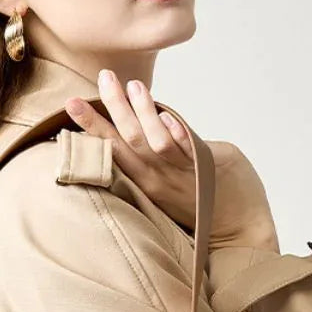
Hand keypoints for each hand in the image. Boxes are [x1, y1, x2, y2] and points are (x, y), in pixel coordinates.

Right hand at [64, 68, 279, 252]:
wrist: (240, 233)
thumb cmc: (205, 205)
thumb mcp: (171, 181)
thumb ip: (160, 153)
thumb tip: (153, 119)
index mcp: (145, 182)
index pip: (111, 151)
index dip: (92, 128)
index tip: (71, 104)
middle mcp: (158, 181)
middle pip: (128, 143)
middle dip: (111, 111)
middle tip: (102, 78)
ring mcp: (182, 176)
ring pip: (156, 143)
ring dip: (144, 113)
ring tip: (134, 85)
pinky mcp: (208, 172)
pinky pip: (189, 152)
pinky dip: (177, 135)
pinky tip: (167, 116)